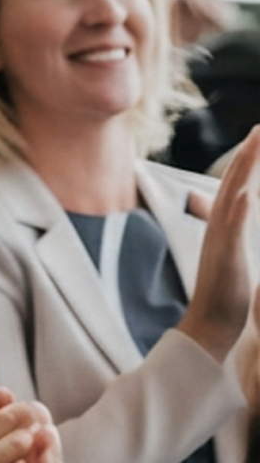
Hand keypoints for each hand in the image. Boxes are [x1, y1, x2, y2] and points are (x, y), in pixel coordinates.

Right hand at [182, 126, 259, 361]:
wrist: (209, 326)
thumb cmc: (226, 295)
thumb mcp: (232, 255)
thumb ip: (234, 232)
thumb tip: (241, 214)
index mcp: (223, 227)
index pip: (237, 186)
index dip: (248, 160)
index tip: (259, 135)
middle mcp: (219, 228)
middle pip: (233, 182)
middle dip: (248, 153)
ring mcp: (220, 241)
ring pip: (232, 197)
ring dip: (244, 170)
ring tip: (256, 144)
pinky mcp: (225, 258)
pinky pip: (232, 231)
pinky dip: (238, 211)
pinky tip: (248, 194)